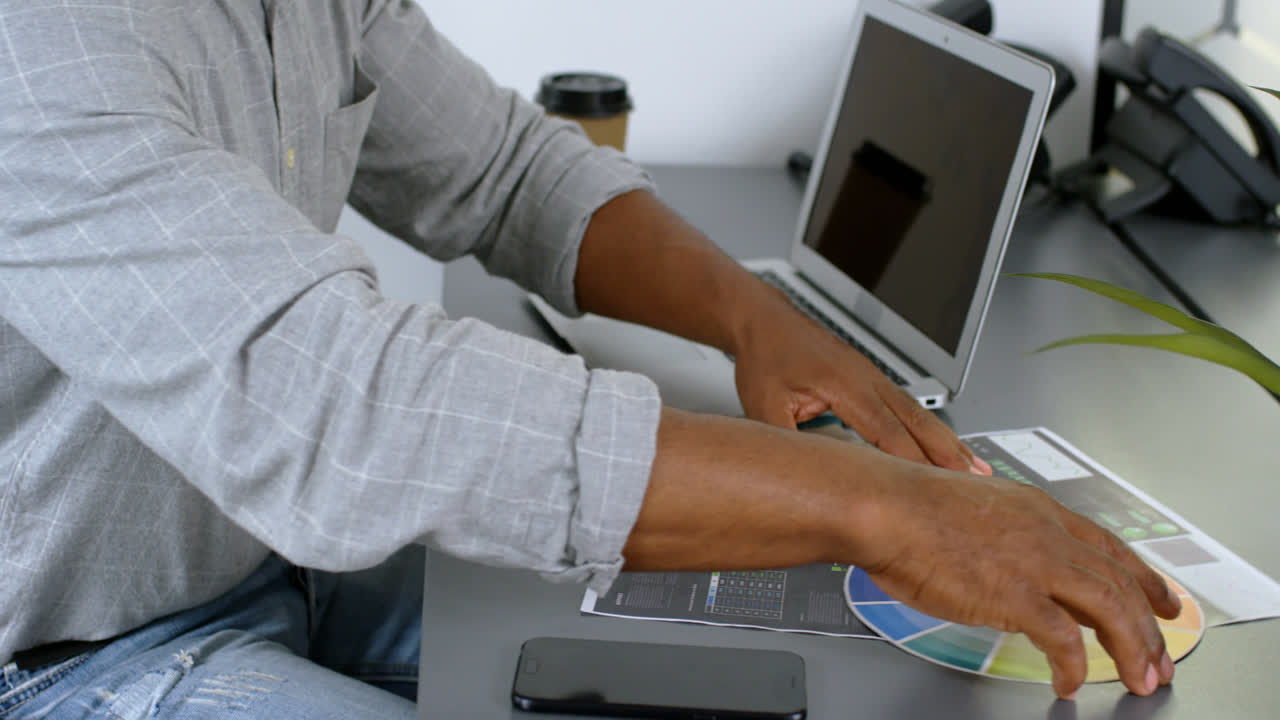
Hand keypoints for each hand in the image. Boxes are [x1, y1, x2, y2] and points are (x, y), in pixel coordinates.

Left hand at [731, 286, 990, 474]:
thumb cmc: (766, 358)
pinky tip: (943, 444)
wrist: (766, 322)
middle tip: (975, 484)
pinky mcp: (872, 378)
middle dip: (946, 455)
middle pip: (916, 421)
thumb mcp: (763, 406)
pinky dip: (931, 428)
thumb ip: (786, 443)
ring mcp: (873, 376)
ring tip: (976, 469)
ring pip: (918, 413)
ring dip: (947, 442)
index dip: (912, 463)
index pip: (887, 431)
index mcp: (844, 384)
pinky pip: (909, 406)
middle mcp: (866, 378)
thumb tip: (803, 477)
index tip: (932, 489)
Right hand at [850, 462, 1182, 698]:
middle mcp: (1046, 532)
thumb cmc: (908, 508)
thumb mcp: (974, 511)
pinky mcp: (1015, 593)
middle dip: (1148, 628)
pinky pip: (1063, 638)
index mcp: (1037, 510)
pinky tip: (1068, 682)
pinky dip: (1074, 665)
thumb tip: (1008, 564)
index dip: (1142, 578)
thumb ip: (1004, 537)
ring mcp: (1034, 562)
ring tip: (1138, 678)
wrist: (883, 506)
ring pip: (1109, 608)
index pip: (1108, 546)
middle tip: (1159, 660)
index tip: (1161, 601)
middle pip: (1119, 582)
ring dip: (1131, 649)